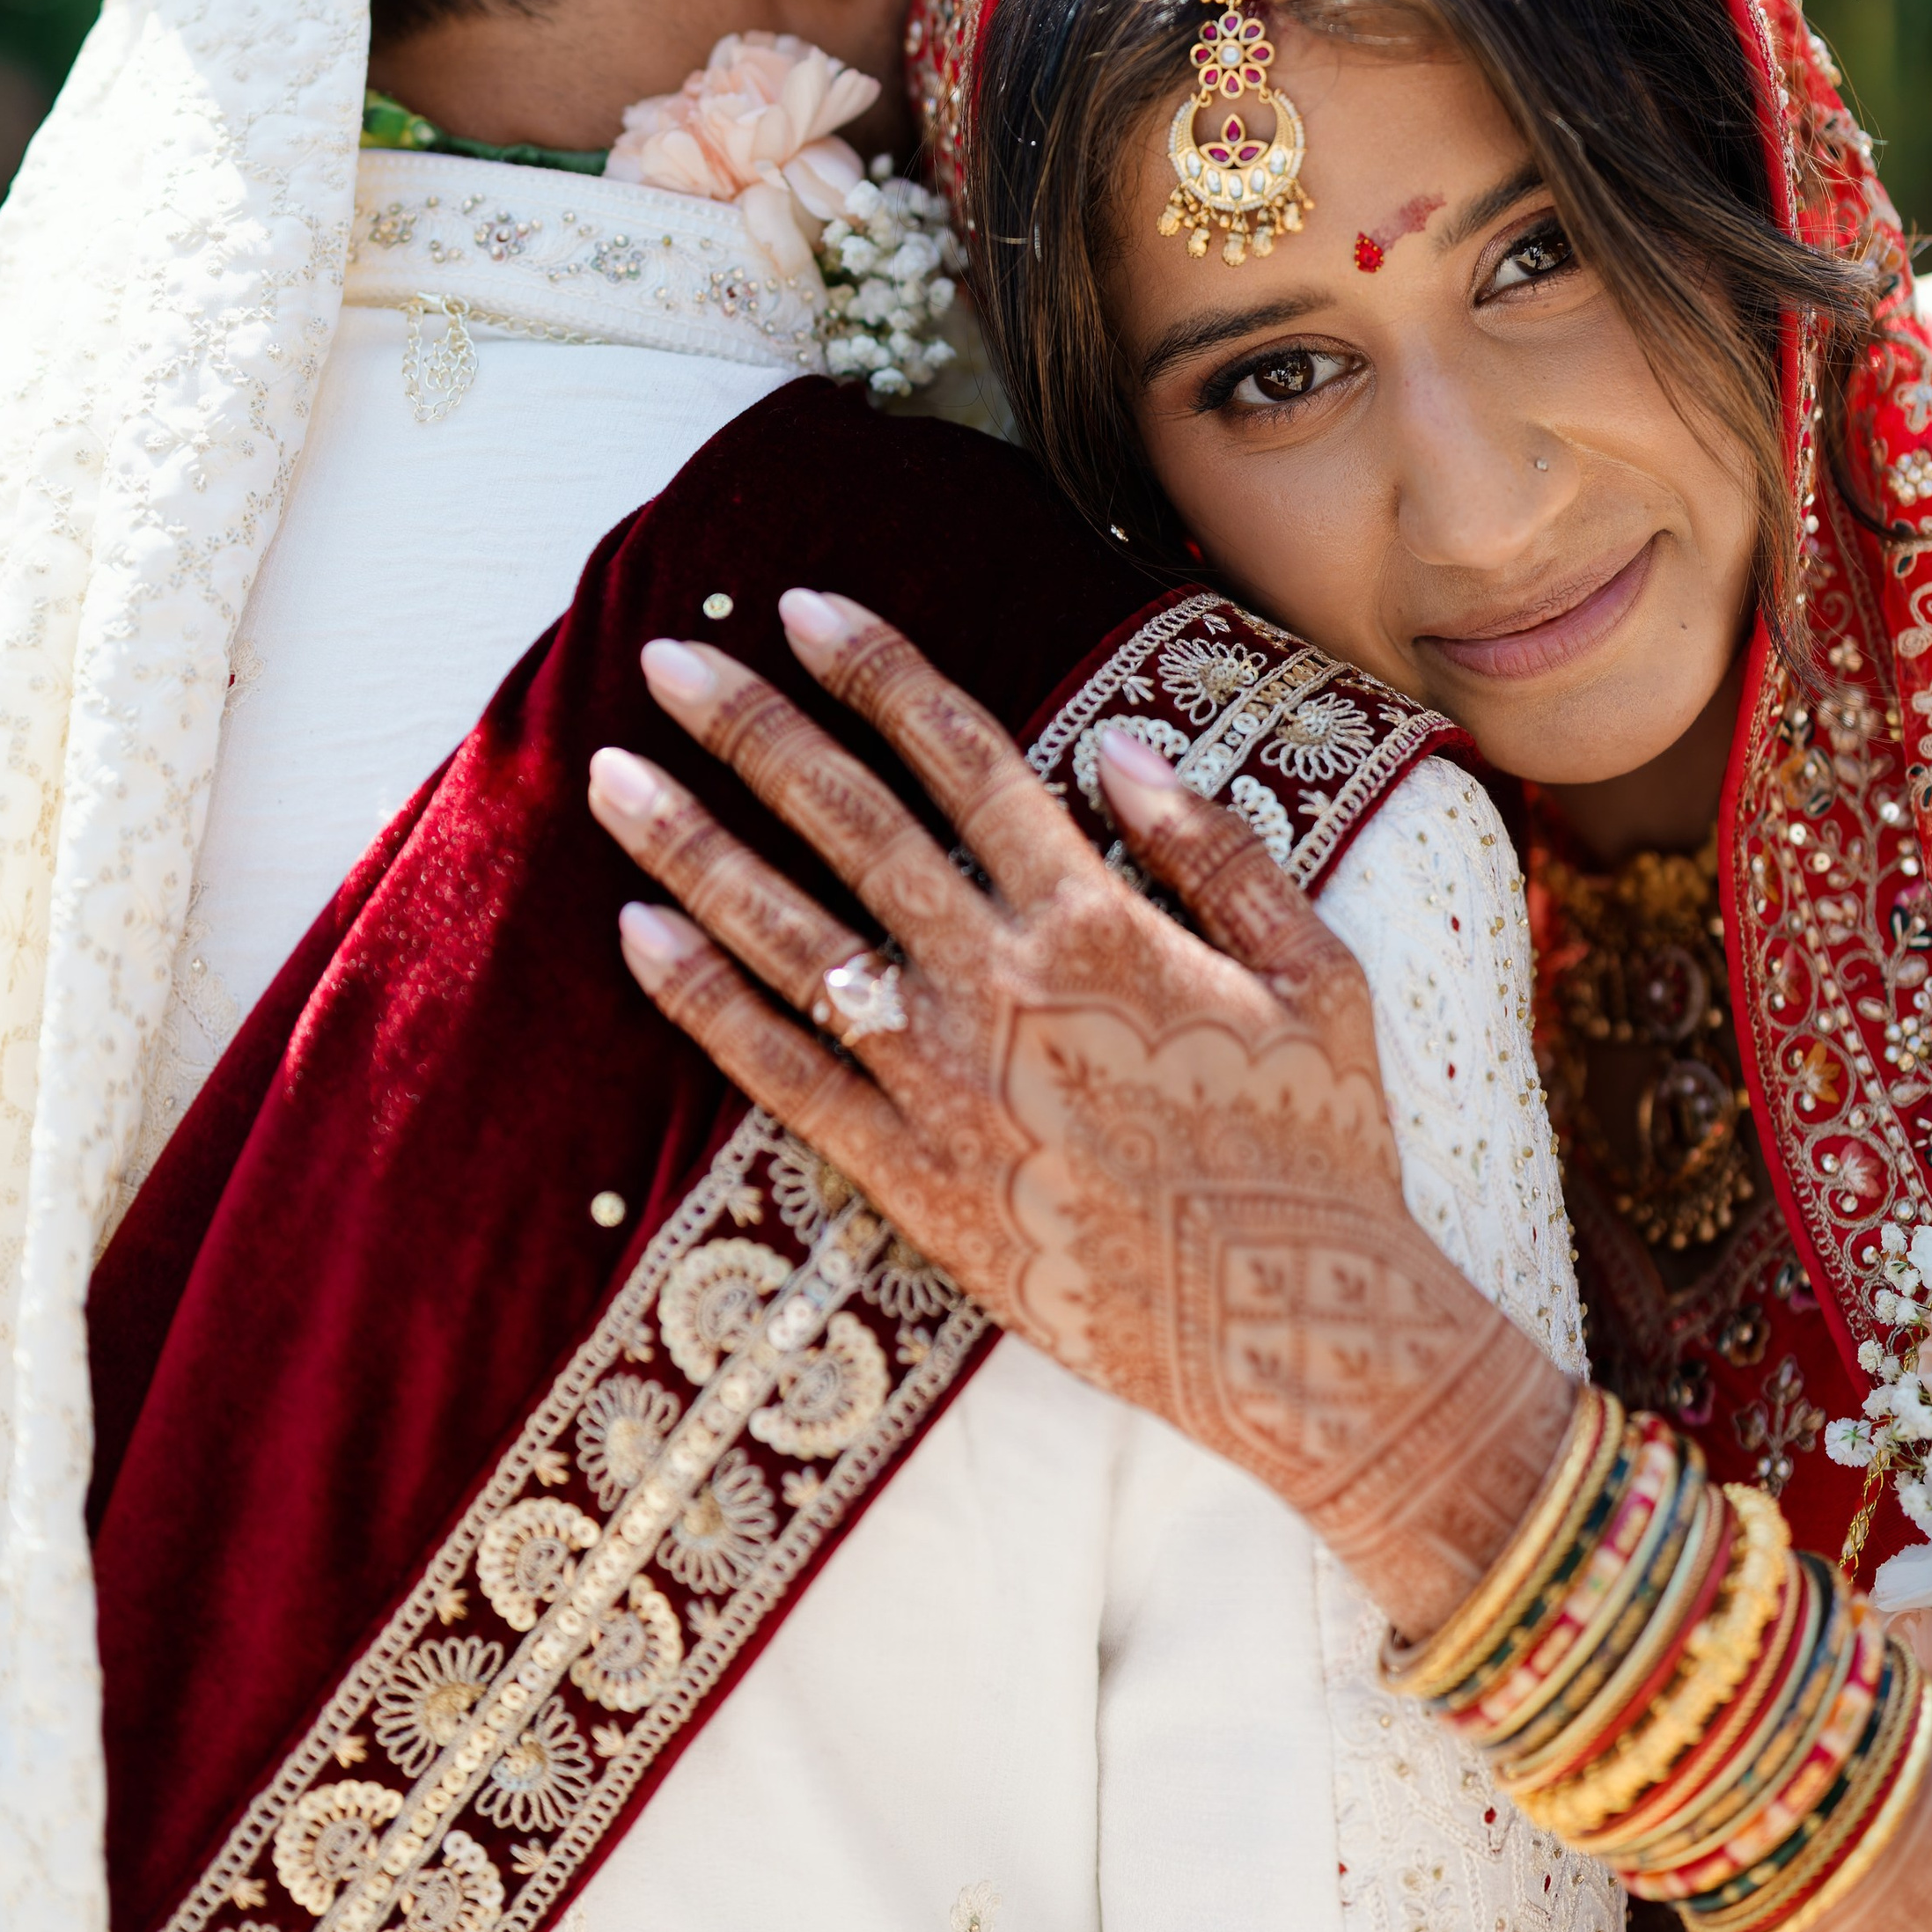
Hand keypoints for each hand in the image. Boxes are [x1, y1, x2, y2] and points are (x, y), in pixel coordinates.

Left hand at [585, 590, 1576, 1636]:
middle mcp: (1000, 981)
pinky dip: (702, 1000)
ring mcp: (943, 1081)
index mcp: (1097, 917)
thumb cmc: (1319, 1146)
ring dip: (693, 845)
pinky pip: (781, 1073)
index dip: (877, 674)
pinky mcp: (910, 1177)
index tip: (804, 610)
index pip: (962, 758)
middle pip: (849, 822)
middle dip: (751, 730)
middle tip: (666, 661)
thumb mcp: (1313, 971)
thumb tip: (1117, 746)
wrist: (1292, 1321)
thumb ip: (1216, 848)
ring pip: (789, 934)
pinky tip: (637, 936)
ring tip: (612, 775)